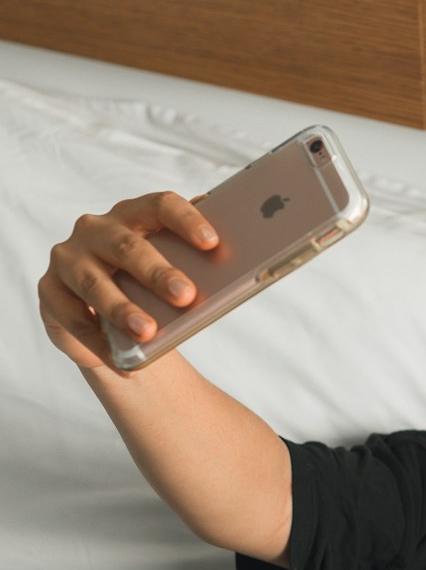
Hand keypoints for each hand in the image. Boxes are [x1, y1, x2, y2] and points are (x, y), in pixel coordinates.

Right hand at [37, 191, 216, 369]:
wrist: (112, 324)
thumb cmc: (149, 292)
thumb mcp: (172, 276)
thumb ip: (195, 266)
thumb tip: (232, 267)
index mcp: (134, 215)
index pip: (160, 205)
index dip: (186, 220)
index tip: (212, 242)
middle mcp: (96, 229)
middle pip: (127, 245)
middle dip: (157, 272)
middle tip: (186, 296)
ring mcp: (68, 258)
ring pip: (94, 282)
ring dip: (122, 309)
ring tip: (148, 333)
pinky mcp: (49, 291)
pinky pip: (74, 319)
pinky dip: (99, 345)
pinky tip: (123, 364)